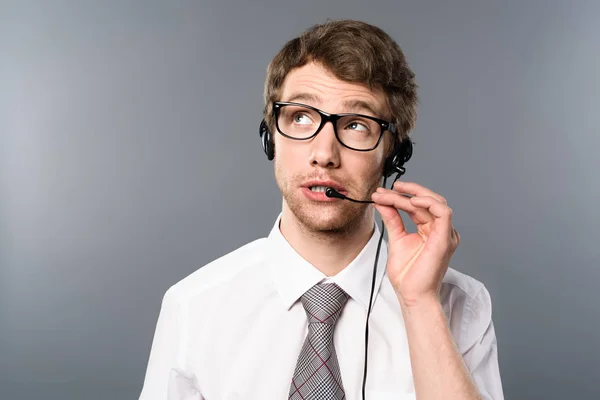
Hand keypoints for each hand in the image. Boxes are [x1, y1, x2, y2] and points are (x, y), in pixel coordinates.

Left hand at [371, 181, 459, 307]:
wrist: (412, 294)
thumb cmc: (408, 275)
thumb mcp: (396, 239)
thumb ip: (392, 219)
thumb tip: (382, 202)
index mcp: (430, 230)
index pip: (418, 206)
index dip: (400, 196)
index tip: (380, 193)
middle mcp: (440, 230)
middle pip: (428, 200)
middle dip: (407, 191)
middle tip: (386, 189)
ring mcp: (444, 234)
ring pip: (435, 202)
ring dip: (413, 195)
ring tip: (393, 194)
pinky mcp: (445, 238)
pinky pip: (443, 212)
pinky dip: (428, 203)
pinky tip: (412, 201)